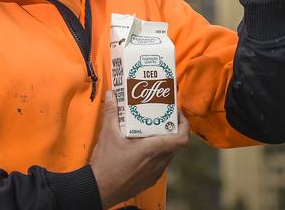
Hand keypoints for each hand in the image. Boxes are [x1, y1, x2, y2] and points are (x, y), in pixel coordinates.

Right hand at [89, 93, 189, 207]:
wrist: (100, 189)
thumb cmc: (106, 164)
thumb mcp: (107, 134)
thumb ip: (111, 112)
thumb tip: (112, 95)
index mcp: (152, 150)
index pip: (181, 139)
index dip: (184, 125)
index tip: (176, 114)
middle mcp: (158, 162)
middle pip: (176, 144)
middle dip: (173, 129)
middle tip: (163, 117)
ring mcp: (155, 173)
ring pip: (168, 154)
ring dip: (165, 142)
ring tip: (152, 130)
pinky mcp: (150, 179)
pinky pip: (160, 163)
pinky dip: (157, 153)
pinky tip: (143, 147)